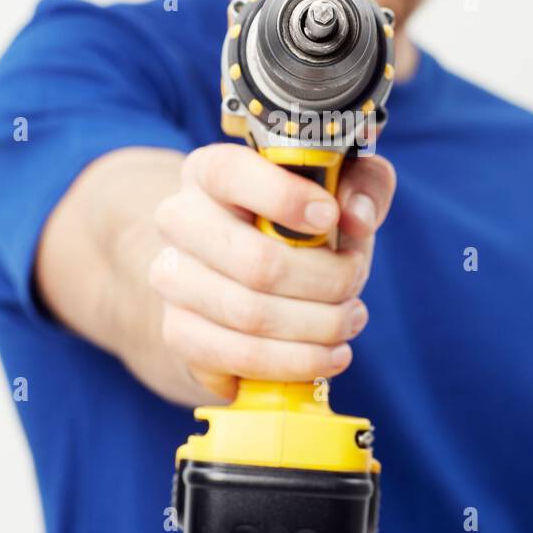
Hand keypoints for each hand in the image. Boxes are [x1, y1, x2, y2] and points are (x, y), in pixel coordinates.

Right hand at [149, 142, 395, 402]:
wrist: (240, 275)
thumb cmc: (297, 224)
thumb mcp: (338, 188)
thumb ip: (361, 184)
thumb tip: (357, 217)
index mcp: (210, 170)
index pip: (230, 174)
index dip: (285, 198)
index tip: (330, 218)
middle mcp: (179, 220)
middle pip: (256, 261)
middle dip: (326, 281)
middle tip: (355, 282)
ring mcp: (171, 278)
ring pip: (252, 316)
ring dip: (319, 326)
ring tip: (350, 320)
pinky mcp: (178, 331)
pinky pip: (241, 356)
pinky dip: (297, 362)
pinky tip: (330, 355)